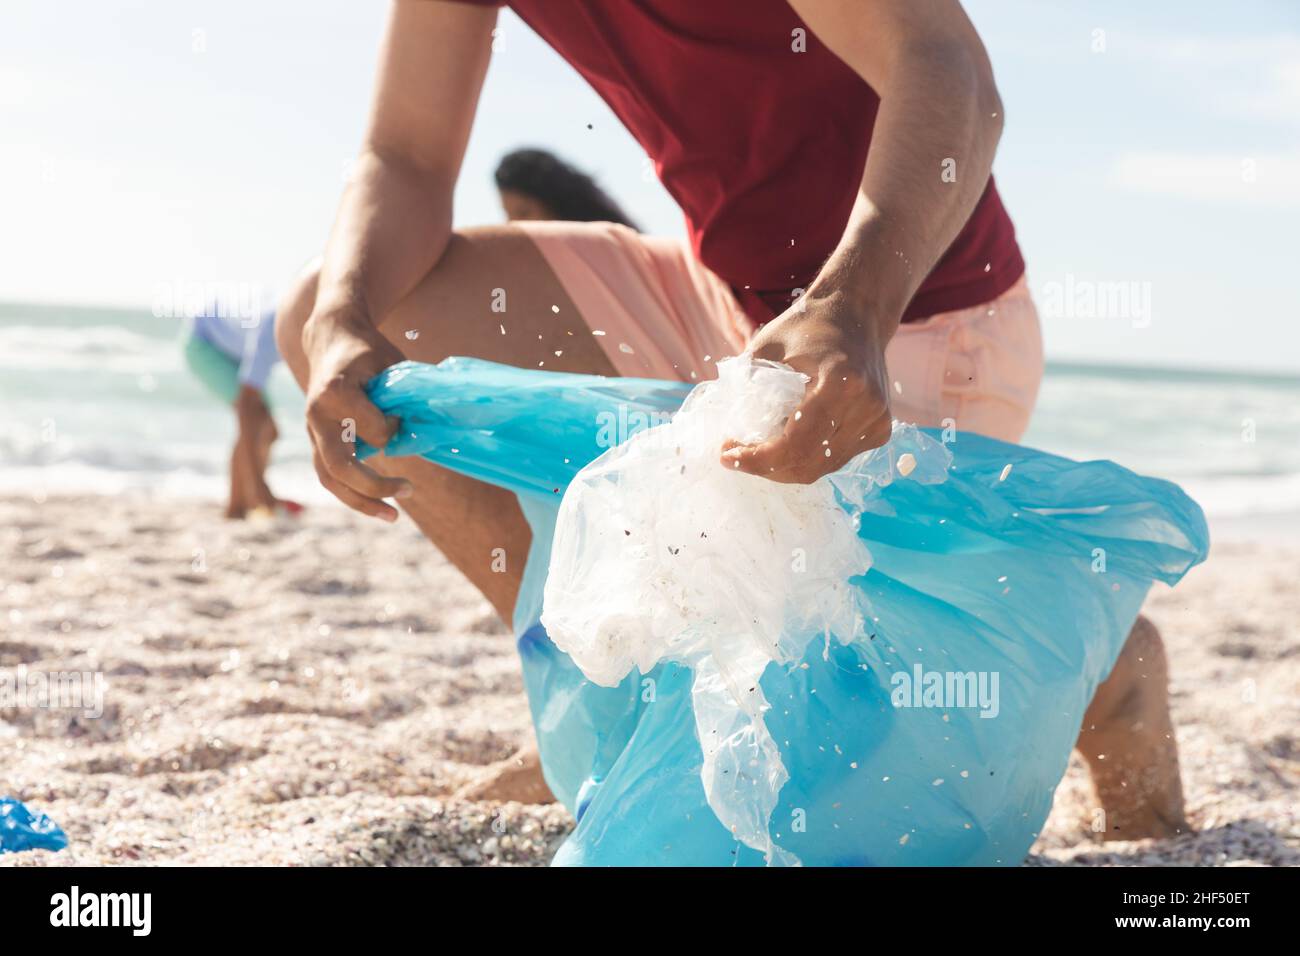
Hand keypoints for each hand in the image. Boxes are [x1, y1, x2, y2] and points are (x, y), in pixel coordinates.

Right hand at [301, 302, 412, 519]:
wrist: (330, 338)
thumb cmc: (368, 350)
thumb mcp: (392, 363)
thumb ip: (404, 397)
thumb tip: (426, 430)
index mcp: (336, 391)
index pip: (373, 430)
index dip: (396, 430)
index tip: (406, 418)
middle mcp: (317, 414)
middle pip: (340, 466)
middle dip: (374, 487)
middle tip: (409, 491)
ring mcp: (311, 429)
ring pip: (330, 477)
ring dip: (361, 501)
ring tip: (393, 517)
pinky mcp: (315, 439)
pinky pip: (329, 474)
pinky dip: (352, 494)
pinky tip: (377, 506)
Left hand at [720, 289, 893, 483]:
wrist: (857, 314)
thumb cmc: (808, 326)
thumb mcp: (767, 346)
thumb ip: (747, 385)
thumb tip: (727, 426)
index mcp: (840, 383)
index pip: (795, 445)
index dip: (758, 460)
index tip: (727, 455)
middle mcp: (865, 408)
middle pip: (808, 465)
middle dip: (766, 468)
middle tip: (736, 455)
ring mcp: (876, 421)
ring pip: (821, 468)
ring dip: (785, 467)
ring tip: (758, 449)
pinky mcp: (879, 429)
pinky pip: (835, 459)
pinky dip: (806, 458)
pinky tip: (786, 442)